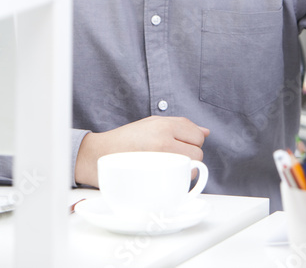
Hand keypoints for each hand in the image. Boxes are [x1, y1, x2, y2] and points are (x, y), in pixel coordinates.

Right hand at [74, 116, 209, 187]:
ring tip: (166, 165)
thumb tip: (205, 132)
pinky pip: (180, 181)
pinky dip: (177, 179)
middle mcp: (164, 142)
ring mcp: (160, 161)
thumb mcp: (152, 123)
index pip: (196, 135)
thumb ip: (180, 125)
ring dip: (185, 168)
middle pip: (197, 152)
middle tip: (171, 155)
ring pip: (192, 169)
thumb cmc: (126, 139)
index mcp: (163, 126)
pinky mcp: (155, 179)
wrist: (100, 155)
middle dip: (189, 154)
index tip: (180, 143)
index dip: (191, 140)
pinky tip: (163, 175)